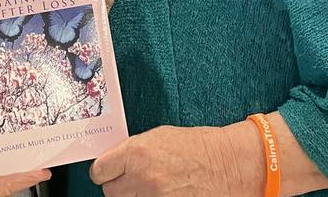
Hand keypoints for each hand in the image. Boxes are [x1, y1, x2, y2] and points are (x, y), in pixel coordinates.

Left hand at [90, 124, 263, 196]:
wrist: (228, 165)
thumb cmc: (197, 147)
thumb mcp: (159, 137)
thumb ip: (131, 151)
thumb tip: (113, 163)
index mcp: (136, 152)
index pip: (99, 171)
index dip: (105, 172)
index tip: (109, 173)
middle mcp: (142, 177)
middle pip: (110, 193)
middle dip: (120, 188)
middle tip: (134, 183)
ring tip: (150, 190)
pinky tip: (159, 196)